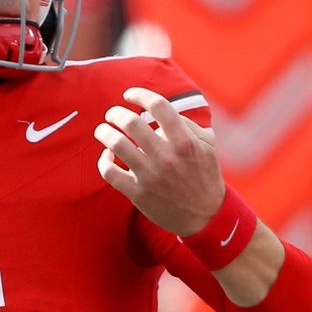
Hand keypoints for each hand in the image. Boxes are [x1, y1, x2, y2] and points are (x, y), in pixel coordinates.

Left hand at [94, 88, 224, 235]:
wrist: (205, 217)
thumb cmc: (205, 177)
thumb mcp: (208, 146)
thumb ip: (188, 125)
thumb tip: (162, 113)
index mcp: (185, 142)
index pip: (158, 106)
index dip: (140, 95)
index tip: (129, 95)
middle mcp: (166, 157)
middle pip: (131, 123)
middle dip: (116, 113)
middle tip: (112, 113)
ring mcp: (150, 176)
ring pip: (116, 145)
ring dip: (104, 133)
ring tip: (102, 130)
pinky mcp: (138, 193)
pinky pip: (110, 172)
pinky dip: (103, 161)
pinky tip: (106, 156)